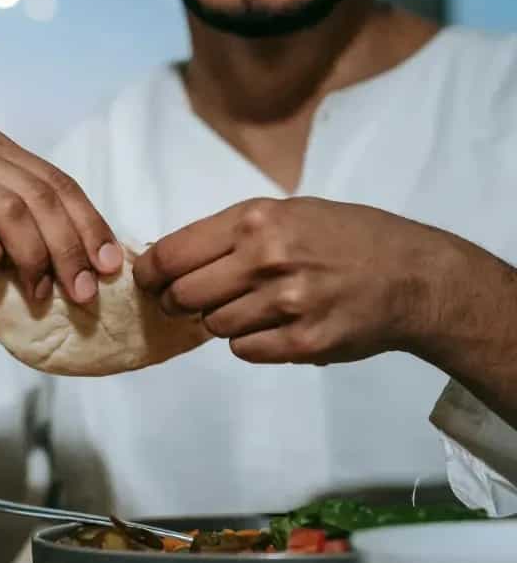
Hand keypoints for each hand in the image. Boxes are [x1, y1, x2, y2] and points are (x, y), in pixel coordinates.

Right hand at [0, 129, 123, 320]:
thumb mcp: (14, 239)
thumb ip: (49, 230)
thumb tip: (108, 257)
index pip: (56, 180)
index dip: (89, 223)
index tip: (110, 265)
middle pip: (35, 194)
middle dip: (67, 246)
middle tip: (83, 290)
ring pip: (7, 209)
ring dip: (33, 257)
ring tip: (40, 293)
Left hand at [132, 196, 450, 363]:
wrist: (413, 276)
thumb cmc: (345, 238)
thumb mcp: (287, 213)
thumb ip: (229, 234)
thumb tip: (165, 259)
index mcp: (257, 220)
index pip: (172, 254)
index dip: (150, 273)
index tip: (148, 280)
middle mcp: (267, 258)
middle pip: (183, 295)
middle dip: (180, 301)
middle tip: (192, 301)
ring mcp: (286, 303)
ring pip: (212, 325)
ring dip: (221, 321)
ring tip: (254, 305)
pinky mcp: (302, 342)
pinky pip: (244, 349)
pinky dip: (250, 341)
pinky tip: (277, 324)